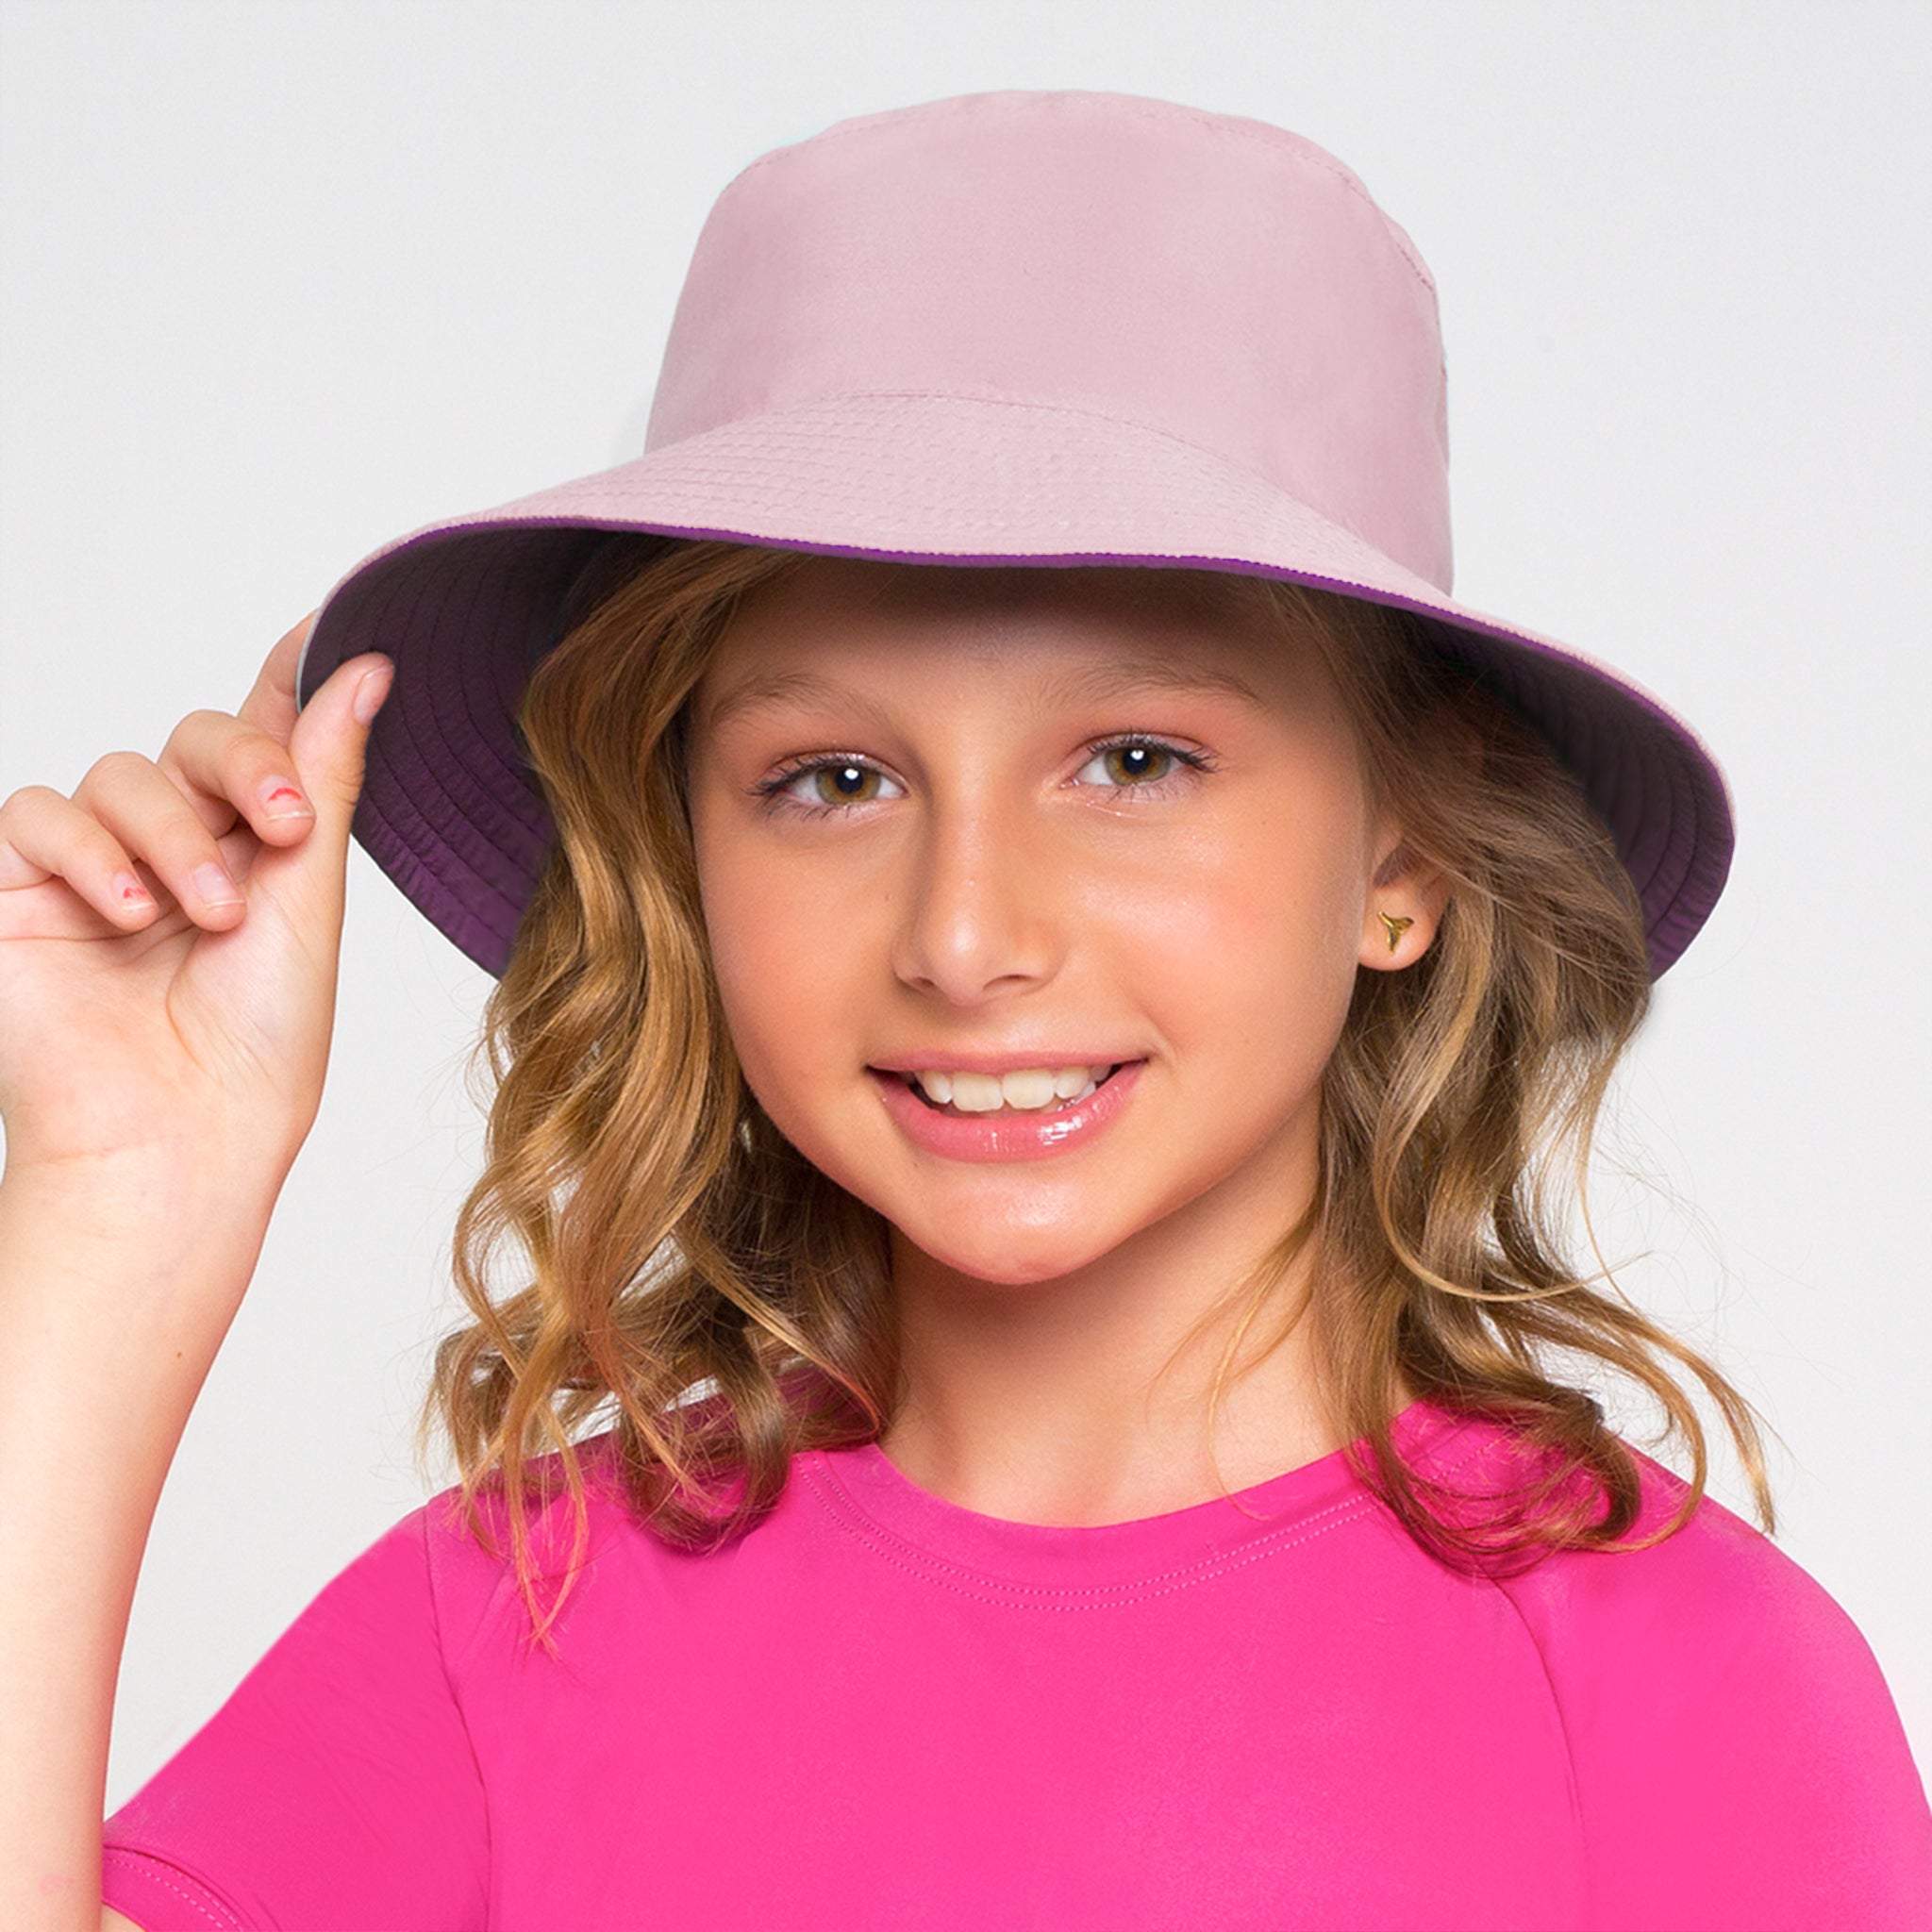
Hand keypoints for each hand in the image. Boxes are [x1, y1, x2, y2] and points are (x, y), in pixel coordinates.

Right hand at [0, 613, 393, 1183]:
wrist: (183, 1135)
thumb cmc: (261, 1042)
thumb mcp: (308, 895)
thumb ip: (320, 776)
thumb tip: (366, 667)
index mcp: (255, 847)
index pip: (270, 737)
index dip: (292, 676)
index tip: (332, 623)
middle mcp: (176, 845)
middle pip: (195, 738)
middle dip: (242, 767)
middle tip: (283, 830)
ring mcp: (94, 866)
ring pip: (117, 773)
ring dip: (169, 835)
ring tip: (202, 915)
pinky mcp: (15, 891)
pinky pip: (36, 815)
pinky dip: (88, 853)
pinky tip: (128, 912)